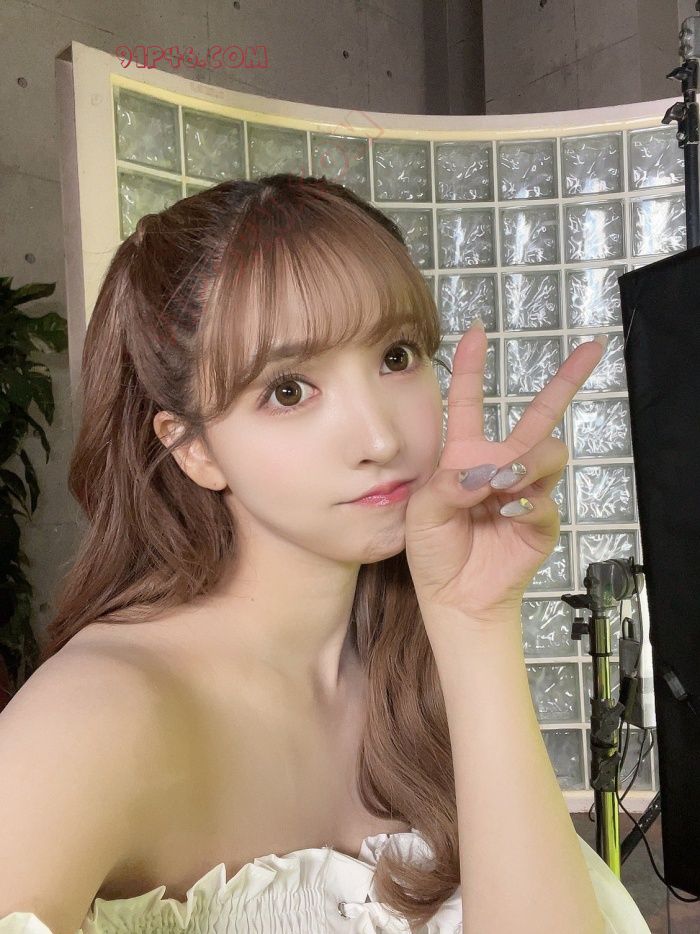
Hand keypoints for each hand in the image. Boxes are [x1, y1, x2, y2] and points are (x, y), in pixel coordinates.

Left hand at [404, 323, 606, 630]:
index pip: (470, 402)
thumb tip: (484, 473)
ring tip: (502, 482)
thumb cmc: (433, 551)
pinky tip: (506, 510)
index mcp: (464, 456)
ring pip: (548, 452)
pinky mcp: (540, 521)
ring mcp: (524, 491)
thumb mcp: (422, 512)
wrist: (453, 596)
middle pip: (541, 415)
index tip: (477, 331)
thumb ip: (446, 486)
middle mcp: (500, 466)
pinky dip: (526, 503)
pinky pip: (544, 501)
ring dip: (527, 462)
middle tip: (591, 351)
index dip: (472, 367)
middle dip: (567, 380)